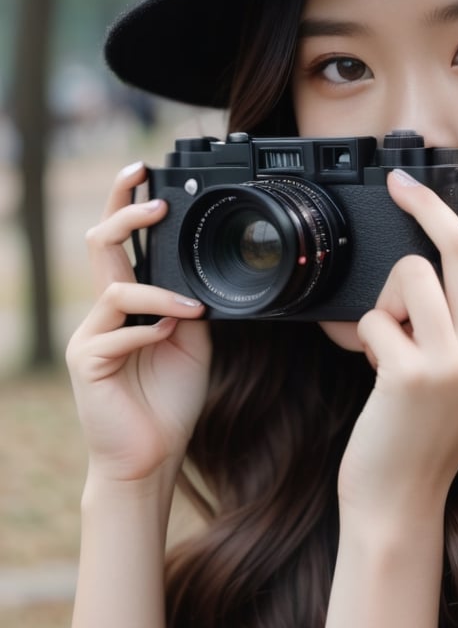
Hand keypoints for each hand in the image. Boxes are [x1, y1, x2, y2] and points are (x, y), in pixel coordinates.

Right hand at [65, 162, 210, 484]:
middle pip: (100, 244)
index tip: (147, 171)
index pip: (122, 241)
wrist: (151, 456)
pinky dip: (149, 331)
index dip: (129, 203)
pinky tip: (169, 336)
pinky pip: (117, 333)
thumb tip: (201, 278)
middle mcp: (104, 311)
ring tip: (190, 308)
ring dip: (158, 293)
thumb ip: (190, 307)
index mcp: (129, 302)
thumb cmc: (169, 399)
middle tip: (152, 194)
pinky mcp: (87, 362)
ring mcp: (91, 334)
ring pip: (114, 288)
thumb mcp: (191, 343)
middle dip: (124, 211)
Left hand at [338, 169, 457, 522]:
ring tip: (386, 339)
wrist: (400, 502)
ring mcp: (455, 365)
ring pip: (413, 273)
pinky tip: (371, 367)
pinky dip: (362, 336)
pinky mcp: (412, 375)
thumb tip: (440, 271)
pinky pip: (375, 317)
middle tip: (401, 183)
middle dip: (428, 204)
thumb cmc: (421, 439)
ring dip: (387, 297)